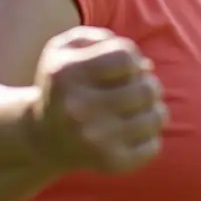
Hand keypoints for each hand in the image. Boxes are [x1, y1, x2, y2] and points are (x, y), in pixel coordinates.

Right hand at [29, 26, 166, 174]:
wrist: (44, 137)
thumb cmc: (65, 83)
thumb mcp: (66, 47)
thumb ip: (100, 38)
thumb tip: (143, 65)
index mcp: (67, 73)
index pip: (127, 56)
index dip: (133, 58)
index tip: (124, 68)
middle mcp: (78, 109)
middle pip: (146, 88)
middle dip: (148, 84)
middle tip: (135, 89)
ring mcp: (94, 140)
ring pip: (157, 116)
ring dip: (154, 109)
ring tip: (139, 109)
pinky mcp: (109, 163)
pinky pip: (154, 146)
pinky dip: (151, 137)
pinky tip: (133, 132)